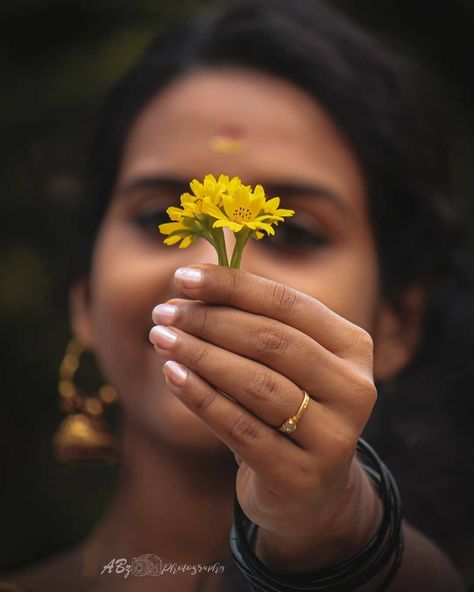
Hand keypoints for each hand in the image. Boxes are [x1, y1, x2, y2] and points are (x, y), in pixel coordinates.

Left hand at [149, 264, 379, 572]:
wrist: (308, 489)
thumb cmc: (288, 407)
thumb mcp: (284, 362)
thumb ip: (254, 323)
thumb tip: (192, 285)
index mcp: (353, 347)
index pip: (288, 304)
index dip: (233, 286)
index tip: (182, 277)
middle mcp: (354, 389)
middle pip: (273, 341)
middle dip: (211, 321)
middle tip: (164, 311)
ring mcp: (334, 437)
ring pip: (257, 384)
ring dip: (200, 355)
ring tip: (160, 337)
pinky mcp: (301, 476)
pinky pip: (241, 428)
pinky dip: (201, 398)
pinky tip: (172, 375)